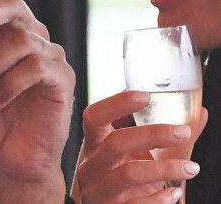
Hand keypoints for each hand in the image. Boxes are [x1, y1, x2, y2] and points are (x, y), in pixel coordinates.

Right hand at [71, 91, 206, 203]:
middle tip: (182, 132)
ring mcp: (96, 191)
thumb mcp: (139, 155)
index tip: (145, 96)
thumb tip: (200, 114)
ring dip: (164, 169)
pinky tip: (175, 194)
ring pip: (127, 174)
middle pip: (115, 143)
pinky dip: (159, 199)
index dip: (116, 104)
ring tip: (191, 168)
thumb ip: (164, 135)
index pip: (94, 116)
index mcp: (94, 144)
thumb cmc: (127, 179)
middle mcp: (90, 166)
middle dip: (152, 135)